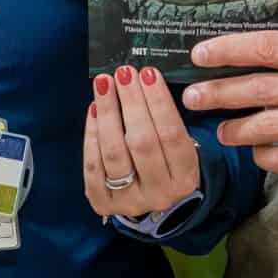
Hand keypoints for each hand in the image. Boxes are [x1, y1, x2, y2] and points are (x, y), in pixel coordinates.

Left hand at [83, 65, 204, 221]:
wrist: (149, 199)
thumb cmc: (165, 162)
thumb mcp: (178, 147)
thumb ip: (164, 121)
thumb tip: (142, 80)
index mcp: (185, 178)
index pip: (171, 135)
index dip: (158, 102)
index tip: (147, 73)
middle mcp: (160, 193)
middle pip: (142, 142)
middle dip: (131, 102)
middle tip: (123, 73)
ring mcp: (130, 200)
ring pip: (114, 153)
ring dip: (108, 113)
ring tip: (104, 84)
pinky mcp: (103, 203)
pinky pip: (93, 166)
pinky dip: (91, 135)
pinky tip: (93, 109)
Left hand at [182, 31, 277, 191]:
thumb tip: (249, 67)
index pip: (273, 46)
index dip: (229, 50)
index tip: (199, 54)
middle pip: (263, 87)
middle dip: (220, 92)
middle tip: (192, 97)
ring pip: (271, 125)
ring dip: (237, 129)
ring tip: (221, 131)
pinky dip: (266, 155)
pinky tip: (257, 152)